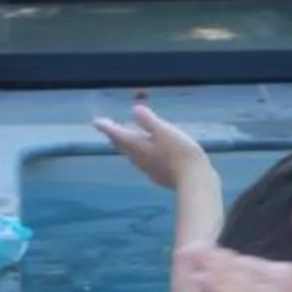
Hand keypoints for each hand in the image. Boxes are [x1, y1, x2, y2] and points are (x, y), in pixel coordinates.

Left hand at [92, 101, 207, 191]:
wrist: (195, 181)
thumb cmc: (179, 153)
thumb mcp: (163, 131)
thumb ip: (147, 120)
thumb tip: (133, 109)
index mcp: (136, 146)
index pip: (117, 134)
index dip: (106, 126)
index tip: (96, 122)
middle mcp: (138, 158)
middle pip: (123, 146)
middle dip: (115, 136)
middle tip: (109, 129)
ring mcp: (148, 169)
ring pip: (132, 154)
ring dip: (128, 145)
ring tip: (127, 137)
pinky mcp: (160, 175)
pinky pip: (145, 161)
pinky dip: (142, 152)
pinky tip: (150, 152)